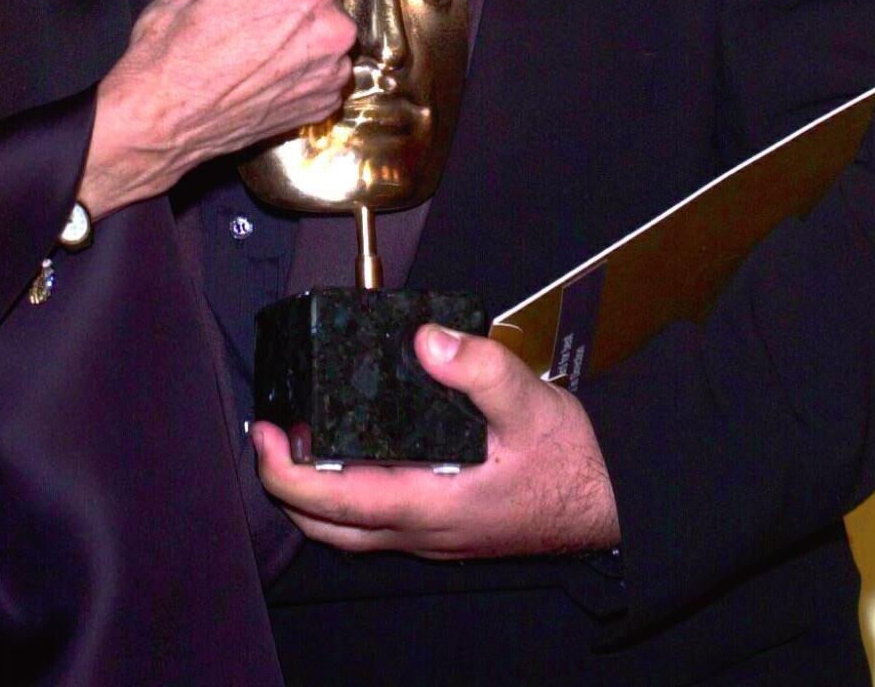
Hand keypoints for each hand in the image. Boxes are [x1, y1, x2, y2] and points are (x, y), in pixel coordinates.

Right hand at [82, 0, 366, 214]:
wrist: (164, 116)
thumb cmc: (179, 35)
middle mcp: (333, 26)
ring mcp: (331, 68)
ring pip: (330, 22)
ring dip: (306, 18)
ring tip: (253, 33)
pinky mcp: (324, 98)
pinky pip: (325, 61)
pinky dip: (303, 54)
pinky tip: (263, 59)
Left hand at [252, 324, 619, 558]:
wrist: (611, 505)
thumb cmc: (571, 464)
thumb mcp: (528, 402)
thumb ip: (478, 368)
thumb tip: (425, 340)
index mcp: (427, 505)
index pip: (331, 501)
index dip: (283, 470)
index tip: (263, 431)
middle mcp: (420, 531)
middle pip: (325, 526)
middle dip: (284, 483)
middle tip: (270, 432)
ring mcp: (431, 535)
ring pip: (348, 530)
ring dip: (313, 491)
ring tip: (301, 438)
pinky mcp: (444, 526)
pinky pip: (376, 522)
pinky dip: (347, 493)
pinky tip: (356, 451)